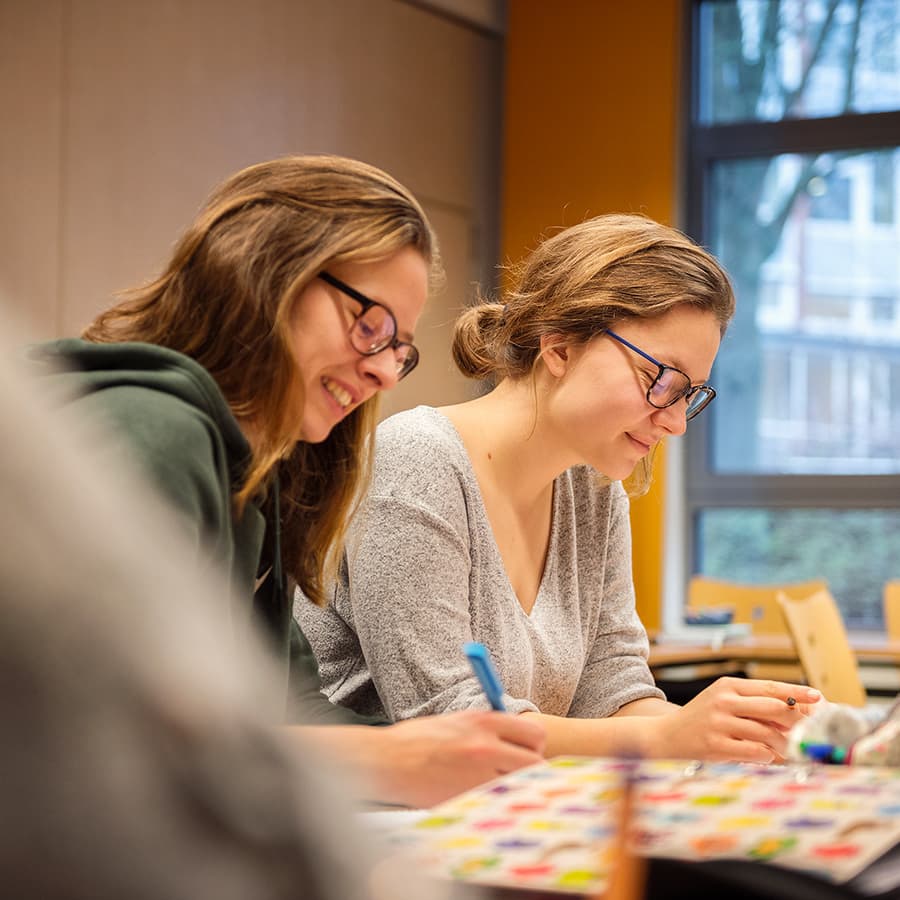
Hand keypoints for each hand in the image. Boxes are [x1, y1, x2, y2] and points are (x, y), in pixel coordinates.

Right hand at [377, 710, 545, 806]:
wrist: (387, 761)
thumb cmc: (418, 741)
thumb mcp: (457, 722)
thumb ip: (487, 730)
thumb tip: (514, 742)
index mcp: (483, 721)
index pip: (534, 732)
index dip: (533, 745)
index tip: (524, 752)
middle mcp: (486, 746)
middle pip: (535, 761)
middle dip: (530, 769)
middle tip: (514, 774)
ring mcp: (478, 774)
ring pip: (520, 785)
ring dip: (514, 787)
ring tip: (497, 788)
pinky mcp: (468, 798)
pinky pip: (497, 802)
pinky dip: (494, 802)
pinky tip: (480, 799)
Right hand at [651, 677, 820, 762]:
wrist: (667, 736)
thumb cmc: (702, 719)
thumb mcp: (723, 702)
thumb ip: (752, 704)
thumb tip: (794, 712)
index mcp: (728, 686)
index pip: (770, 687)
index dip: (796, 692)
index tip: (817, 696)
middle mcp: (724, 701)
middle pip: (773, 708)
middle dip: (797, 720)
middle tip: (811, 730)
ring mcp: (719, 723)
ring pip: (766, 733)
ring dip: (784, 744)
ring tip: (792, 750)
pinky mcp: (715, 745)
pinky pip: (754, 751)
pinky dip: (767, 756)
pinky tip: (767, 757)